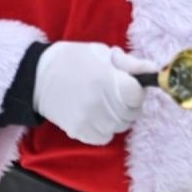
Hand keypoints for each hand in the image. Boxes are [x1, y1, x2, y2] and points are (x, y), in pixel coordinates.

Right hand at [32, 43, 156, 144]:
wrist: (37, 77)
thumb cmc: (73, 60)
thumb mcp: (102, 53)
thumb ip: (130, 64)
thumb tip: (154, 70)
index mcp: (106, 79)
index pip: (137, 95)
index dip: (137, 90)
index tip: (129, 85)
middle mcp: (99, 102)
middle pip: (132, 113)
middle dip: (130, 104)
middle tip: (117, 94)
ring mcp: (88, 119)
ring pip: (120, 127)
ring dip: (118, 117)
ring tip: (106, 104)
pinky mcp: (78, 131)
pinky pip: (104, 138)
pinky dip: (105, 129)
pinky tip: (97, 116)